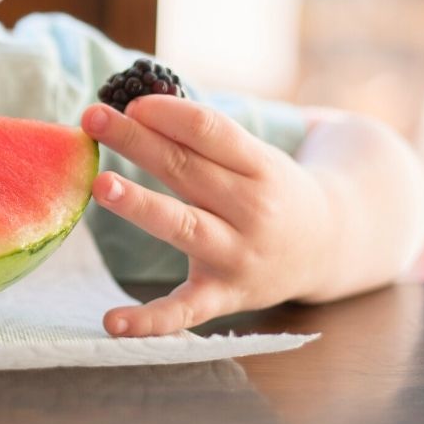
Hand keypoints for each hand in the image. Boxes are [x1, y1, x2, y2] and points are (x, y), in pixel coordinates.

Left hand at [82, 96, 334, 336]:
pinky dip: (151, 320)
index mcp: (260, 166)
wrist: (329, 246)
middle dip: (137, 141)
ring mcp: (238, 255)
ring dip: (141, 205)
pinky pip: (185, 310)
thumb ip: (204, 138)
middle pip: (187, 169)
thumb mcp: (255, 156)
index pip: (210, 130)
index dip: (168, 113)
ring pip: (183, 226)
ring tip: (102, 184)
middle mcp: (252, 209)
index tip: (130, 101)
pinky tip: (112, 321)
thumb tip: (136, 109)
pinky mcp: (225, 295)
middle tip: (93, 117)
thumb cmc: (272, 190)